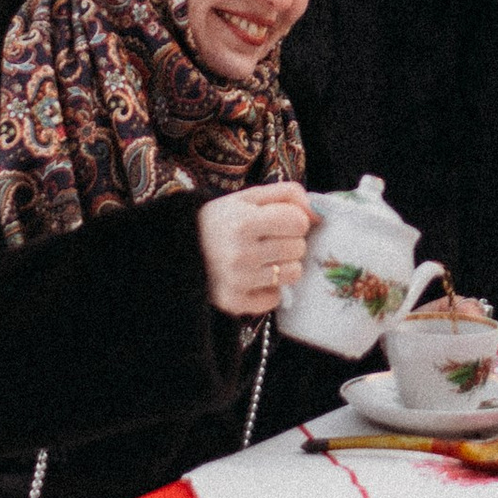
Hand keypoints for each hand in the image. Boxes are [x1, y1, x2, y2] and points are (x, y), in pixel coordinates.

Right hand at [198, 182, 315, 318]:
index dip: (294, 220)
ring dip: (283, 265)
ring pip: (292, 274)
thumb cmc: (220, 220)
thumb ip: (287, 194)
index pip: (298, 222)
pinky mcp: (234, 303)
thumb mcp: (248, 197)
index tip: (279, 221)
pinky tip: (252, 278)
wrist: (178, 249)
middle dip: (289, 242)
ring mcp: (237, 281)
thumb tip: (319, 213)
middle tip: (268, 240)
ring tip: (262, 258)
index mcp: (243, 222)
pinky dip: (268, 289)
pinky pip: (274, 298)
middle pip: (298, 248)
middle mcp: (240, 253)